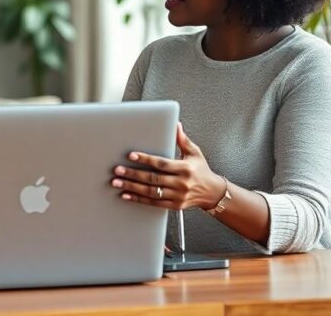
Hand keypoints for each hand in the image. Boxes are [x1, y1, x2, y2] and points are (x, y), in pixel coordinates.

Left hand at [110, 123, 226, 210]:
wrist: (213, 193)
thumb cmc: (201, 170)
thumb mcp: (194, 152)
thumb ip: (182, 140)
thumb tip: (176, 125)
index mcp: (185, 169)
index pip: (161, 163)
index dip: (145, 159)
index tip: (131, 156)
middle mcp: (181, 183)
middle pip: (153, 178)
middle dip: (133, 174)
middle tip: (117, 170)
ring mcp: (177, 196)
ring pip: (151, 192)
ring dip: (132, 187)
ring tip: (117, 182)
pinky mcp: (174, 206)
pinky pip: (153, 203)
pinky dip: (138, 199)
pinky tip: (126, 195)